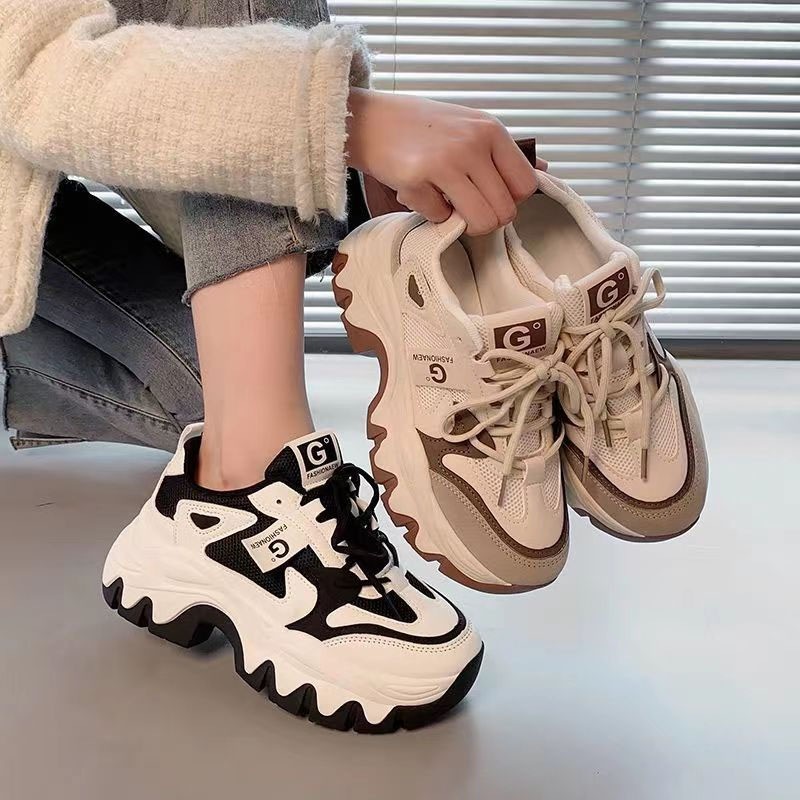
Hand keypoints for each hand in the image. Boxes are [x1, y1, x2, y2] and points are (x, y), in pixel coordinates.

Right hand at [346, 88, 546, 235]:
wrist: (369, 121)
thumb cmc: (422, 127)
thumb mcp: (470, 126)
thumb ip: (504, 152)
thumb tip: (545, 171)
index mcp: (491, 131)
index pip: (526, 186)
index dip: (510, 200)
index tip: (490, 195)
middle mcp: (472, 144)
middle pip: (505, 211)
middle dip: (487, 218)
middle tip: (465, 206)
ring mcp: (445, 162)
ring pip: (480, 222)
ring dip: (464, 223)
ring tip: (447, 204)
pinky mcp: (417, 181)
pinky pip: (440, 219)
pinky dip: (430, 213)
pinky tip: (419, 192)